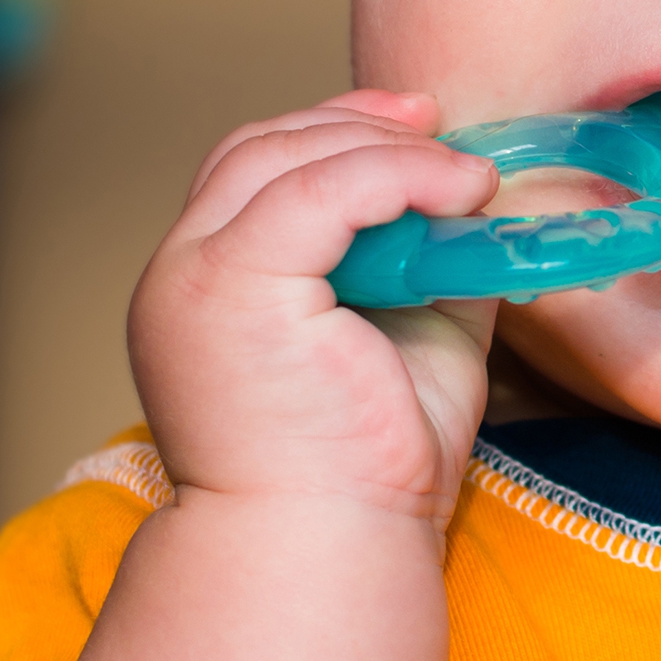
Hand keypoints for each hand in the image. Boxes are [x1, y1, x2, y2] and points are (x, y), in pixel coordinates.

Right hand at [128, 90, 500, 536]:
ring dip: (387, 150)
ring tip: (463, 175)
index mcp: (215, 280)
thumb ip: (430, 253)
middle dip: (356, 123)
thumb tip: (477, 193)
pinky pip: (316, 193)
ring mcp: (193, 276)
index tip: (418, 121)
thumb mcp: (417, 324)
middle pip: (262, 148)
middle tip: (438, 123)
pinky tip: (456, 189)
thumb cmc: (376, 453)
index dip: (336, 128)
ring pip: (286, 158)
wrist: (338, 540)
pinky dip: (394, 175)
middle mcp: (183, 270)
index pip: (257, 166)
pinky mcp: (229, 287)